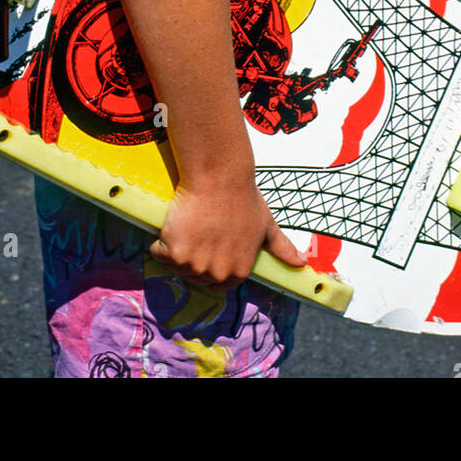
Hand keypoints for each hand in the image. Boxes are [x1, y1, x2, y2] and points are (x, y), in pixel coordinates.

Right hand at [150, 178, 305, 289]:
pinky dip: (161, 241)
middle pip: (195, 275)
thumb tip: (301, 264)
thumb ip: (281, 247)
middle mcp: (217, 274)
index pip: (218, 284)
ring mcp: (194, 265)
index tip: (210, 245)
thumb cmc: (243, 197)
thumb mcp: (266, 225)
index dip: (212, 264)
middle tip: (199, 232)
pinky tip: (175, 223)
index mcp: (238, 272)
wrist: (219, 176)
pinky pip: (159, 253)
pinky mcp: (174, 253)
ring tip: (189, 225)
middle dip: (194, 257)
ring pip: (176, 265)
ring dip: (177, 249)